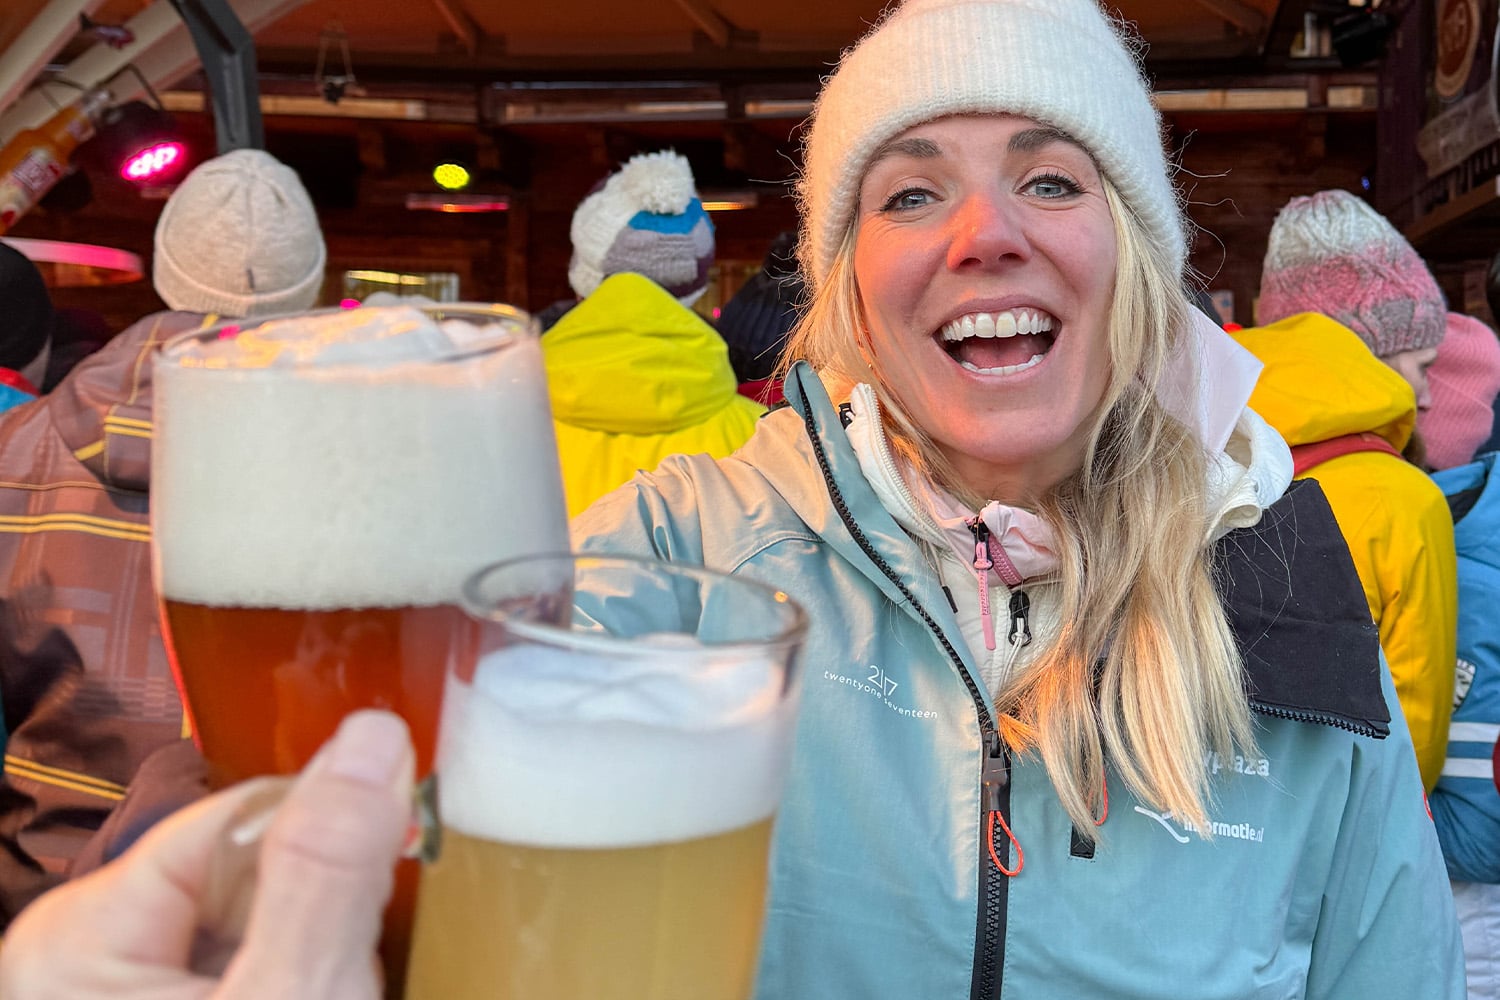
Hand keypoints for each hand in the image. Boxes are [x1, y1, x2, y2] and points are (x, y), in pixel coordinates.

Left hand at [0, 710, 413, 999]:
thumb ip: (326, 873)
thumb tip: (373, 736)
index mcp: (78, 932)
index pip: (237, 813)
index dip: (327, 842)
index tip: (389, 882)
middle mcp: (85, 947)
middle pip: (254, 863)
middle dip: (321, 909)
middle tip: (348, 979)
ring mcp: (121, 986)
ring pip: (264, 911)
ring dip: (319, 946)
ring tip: (340, 993)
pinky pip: (251, 954)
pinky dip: (301, 975)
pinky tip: (319, 996)